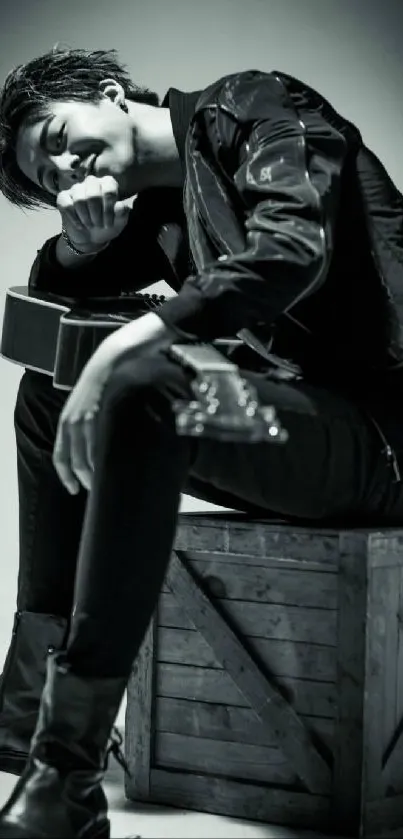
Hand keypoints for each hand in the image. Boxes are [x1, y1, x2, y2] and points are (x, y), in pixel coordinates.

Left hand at [53, 313, 174, 493]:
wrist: (112, 358)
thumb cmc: (109, 381)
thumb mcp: (94, 404)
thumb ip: (93, 423)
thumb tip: (104, 443)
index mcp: (68, 419)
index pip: (61, 454)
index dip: (65, 474)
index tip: (73, 488)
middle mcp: (70, 420)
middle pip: (71, 459)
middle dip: (80, 478)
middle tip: (92, 491)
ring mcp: (81, 417)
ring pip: (83, 456)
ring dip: (91, 473)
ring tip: (102, 484)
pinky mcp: (94, 413)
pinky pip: (94, 443)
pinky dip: (99, 459)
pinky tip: (107, 468)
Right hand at [57, 175, 130, 253]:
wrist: (91, 236)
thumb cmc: (107, 225)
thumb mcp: (119, 223)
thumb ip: (122, 214)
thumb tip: (120, 205)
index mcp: (108, 183)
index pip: (109, 190)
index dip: (108, 210)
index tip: (109, 224)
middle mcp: (92, 181)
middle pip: (93, 194)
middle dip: (96, 214)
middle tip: (99, 225)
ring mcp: (76, 188)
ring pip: (79, 199)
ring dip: (86, 217)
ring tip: (90, 225)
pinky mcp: (63, 197)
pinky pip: (66, 205)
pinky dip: (74, 218)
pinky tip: (80, 226)